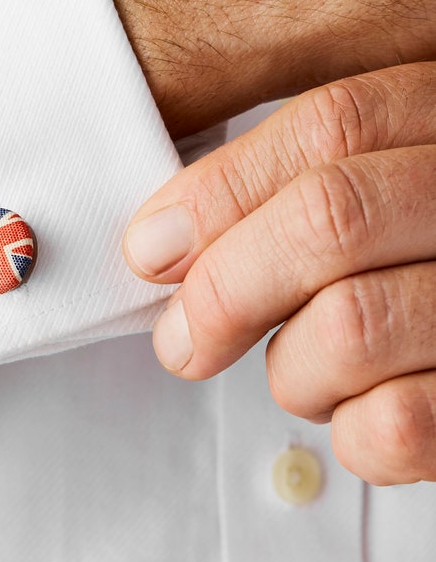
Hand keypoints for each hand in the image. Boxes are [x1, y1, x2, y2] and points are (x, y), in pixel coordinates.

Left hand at [123, 63, 435, 485]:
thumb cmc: (418, 248)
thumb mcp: (376, 183)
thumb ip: (285, 190)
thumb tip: (158, 245)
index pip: (330, 129)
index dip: (219, 194)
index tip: (152, 251)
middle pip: (330, 218)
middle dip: (227, 289)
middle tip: (184, 340)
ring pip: (352, 327)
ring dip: (294, 371)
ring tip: (302, 370)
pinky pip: (402, 426)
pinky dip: (350, 432)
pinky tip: (357, 411)